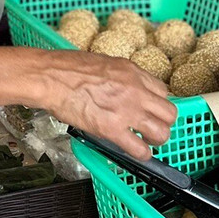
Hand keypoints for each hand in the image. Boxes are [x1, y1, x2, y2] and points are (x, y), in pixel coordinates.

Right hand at [37, 51, 176, 159]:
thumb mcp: (101, 63)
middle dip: (162, 122)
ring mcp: (127, 111)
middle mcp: (136, 90)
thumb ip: (118, 76)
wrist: (49, 77)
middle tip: (151, 127)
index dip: (156, 103)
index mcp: (131, 72)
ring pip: (161, 132)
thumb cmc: (65, 68)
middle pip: (169, 112)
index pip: (162, 90)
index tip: (149, 109)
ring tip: (145, 141)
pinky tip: (134, 152)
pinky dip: (141, 154)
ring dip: (155, 140)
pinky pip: (140, 149)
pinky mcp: (113, 129)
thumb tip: (119, 87)